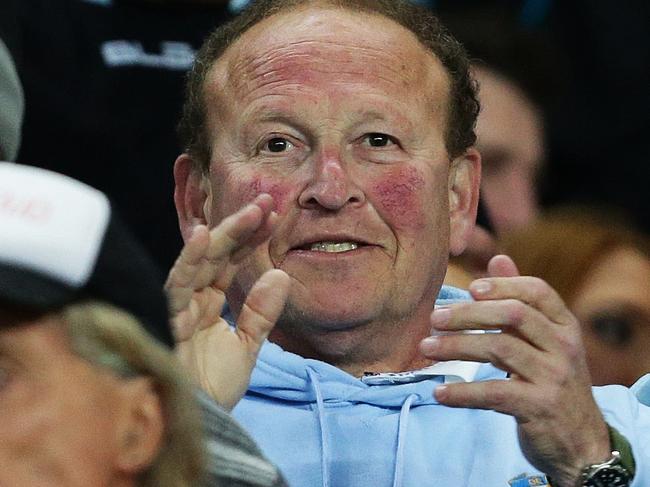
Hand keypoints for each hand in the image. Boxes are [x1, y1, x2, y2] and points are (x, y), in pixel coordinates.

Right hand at [165, 194, 289, 410]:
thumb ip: (261, 312)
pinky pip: (175, 285)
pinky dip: (187, 261)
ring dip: (223, 234)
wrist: (195, 422)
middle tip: (267, 201)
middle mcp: (191, 300)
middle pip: (216, 254)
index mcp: (208, 304)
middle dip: (240, 226)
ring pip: (199, 262)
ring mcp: (177, 307)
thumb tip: (280, 274)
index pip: (230, 262)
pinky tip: (201, 237)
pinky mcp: (165, 320)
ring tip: (252, 211)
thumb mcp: (246, 348)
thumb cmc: (212, 388)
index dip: (250, 238)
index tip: (273, 214)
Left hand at [421, 255, 609, 485]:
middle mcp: (564, 346)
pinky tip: (439, 392)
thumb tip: (497, 258)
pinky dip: (462, 392)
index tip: (469, 288)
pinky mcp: (539, 407)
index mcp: (565, 325)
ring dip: (456, 346)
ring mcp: (554, 377)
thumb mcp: (544, 340)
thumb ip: (520, 301)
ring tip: (426, 348)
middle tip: (433, 319)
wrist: (582, 442)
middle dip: (468, 314)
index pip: (536, 291)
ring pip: (499, 349)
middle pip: (513, 315)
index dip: (502, 285)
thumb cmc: (552, 381)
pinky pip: (494, 393)